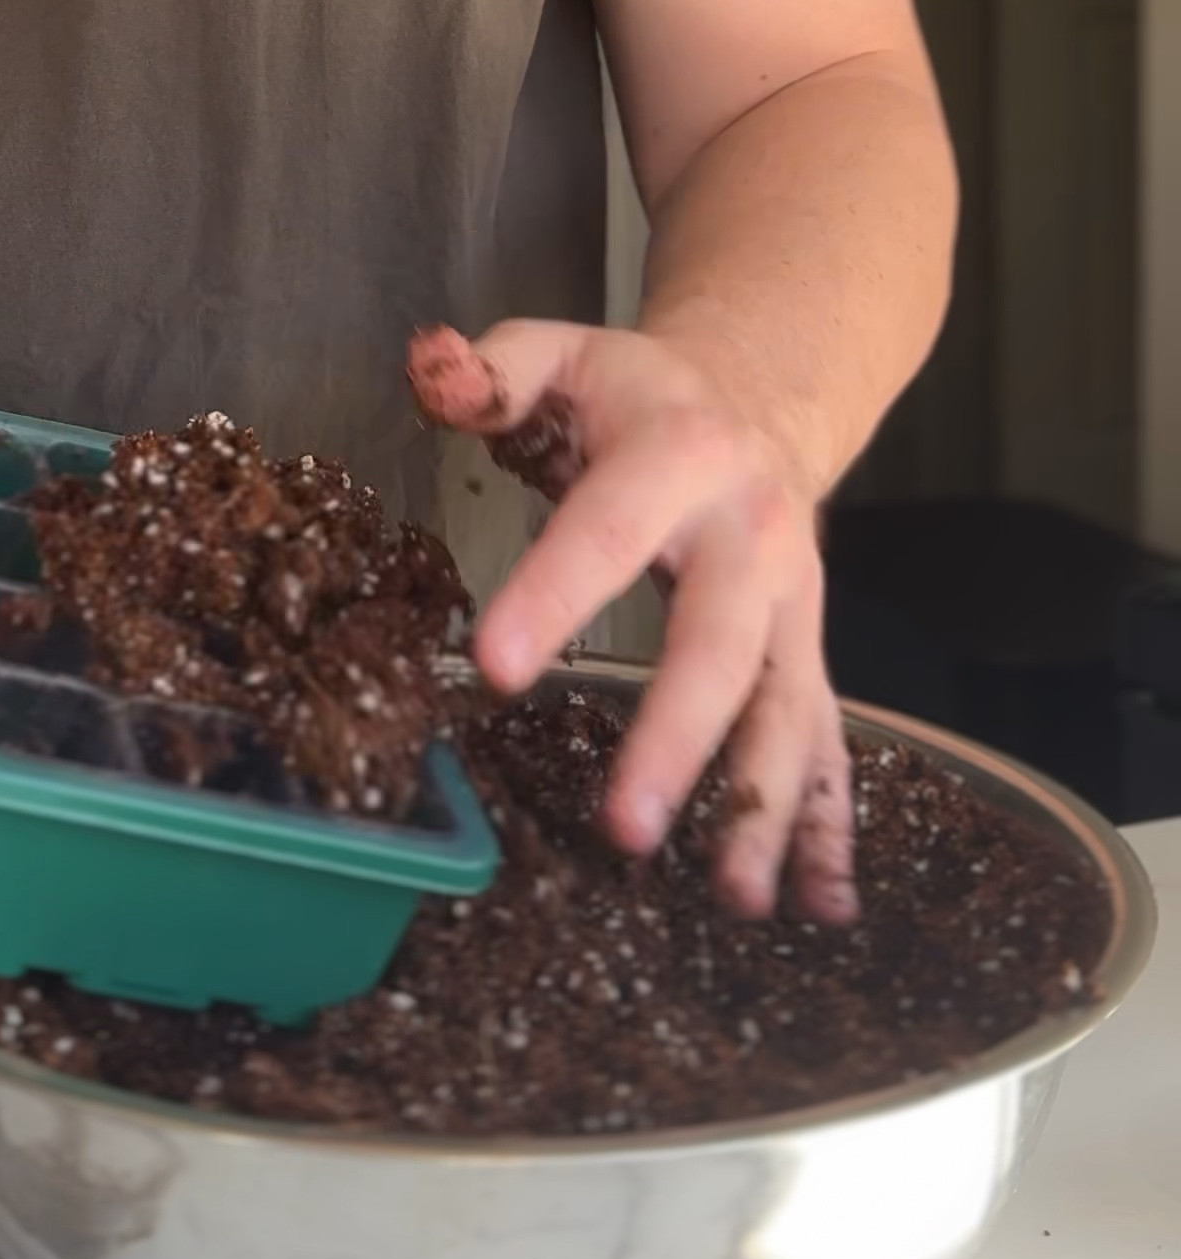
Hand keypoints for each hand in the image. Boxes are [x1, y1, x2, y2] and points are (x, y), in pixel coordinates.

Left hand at [409, 319, 855, 925]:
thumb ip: (488, 369)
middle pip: (720, 645)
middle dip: (678, 740)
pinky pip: (828, 742)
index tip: (494, 669)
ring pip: (790, 710)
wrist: (765, 395)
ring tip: (736, 898)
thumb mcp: (560, 353)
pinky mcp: (809, 653)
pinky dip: (829, 826)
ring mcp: (794, 605)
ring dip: (767, 807)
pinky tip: (821, 905)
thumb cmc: (636, 393)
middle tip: (625, 828)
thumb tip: (429, 368)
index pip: (606, 532)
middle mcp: (753, 538)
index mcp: (679, 458)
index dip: (552, 596)